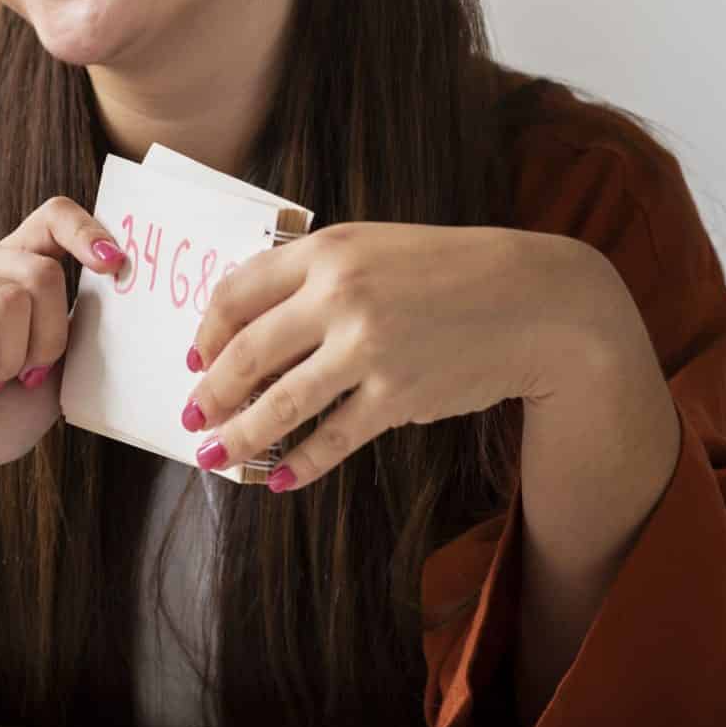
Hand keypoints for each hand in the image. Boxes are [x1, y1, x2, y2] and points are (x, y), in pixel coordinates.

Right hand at [0, 196, 127, 519]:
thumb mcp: (58, 370)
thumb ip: (79, 326)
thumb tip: (115, 279)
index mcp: (11, 267)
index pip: (54, 218)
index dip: (87, 232)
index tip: (114, 266)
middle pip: (42, 273)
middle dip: (44, 342)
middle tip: (19, 376)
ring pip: (7, 300)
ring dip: (5, 362)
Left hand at [181, 224, 663, 491]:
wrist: (534, 301)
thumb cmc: (449, 271)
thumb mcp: (375, 247)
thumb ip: (316, 274)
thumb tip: (250, 326)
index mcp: (327, 251)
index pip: (237, 294)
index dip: (206, 333)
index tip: (195, 358)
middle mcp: (340, 297)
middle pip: (246, 355)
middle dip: (210, 393)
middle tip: (191, 417)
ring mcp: (368, 350)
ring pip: (280, 406)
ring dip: (238, 437)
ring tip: (214, 457)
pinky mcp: (397, 396)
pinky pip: (331, 439)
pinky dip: (299, 464)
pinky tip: (278, 479)